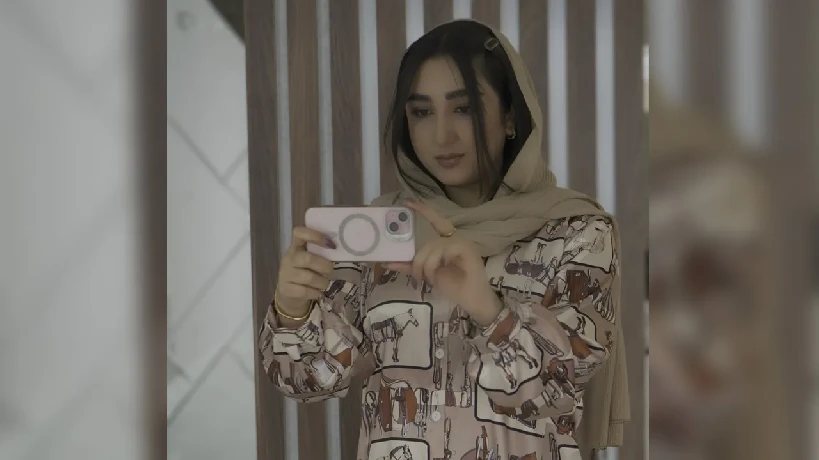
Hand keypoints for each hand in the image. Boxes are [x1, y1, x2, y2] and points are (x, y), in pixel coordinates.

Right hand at [276, 226, 335, 316]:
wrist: (289, 295)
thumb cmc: (305, 273)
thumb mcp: (309, 260)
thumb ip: (320, 252)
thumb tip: (337, 248)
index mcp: (295, 247)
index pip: (299, 233)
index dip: (314, 235)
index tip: (331, 244)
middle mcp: (289, 258)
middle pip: (308, 259)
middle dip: (325, 266)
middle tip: (330, 271)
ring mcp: (285, 274)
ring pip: (309, 277)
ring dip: (322, 282)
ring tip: (324, 284)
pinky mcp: (286, 289)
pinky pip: (305, 291)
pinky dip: (316, 293)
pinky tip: (318, 293)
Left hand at [384, 200, 502, 325]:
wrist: (473, 301)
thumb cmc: (454, 287)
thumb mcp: (427, 274)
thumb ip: (410, 266)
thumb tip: (387, 261)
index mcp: (449, 241)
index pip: (436, 221)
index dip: (423, 210)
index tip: (407, 202)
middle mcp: (456, 238)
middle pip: (430, 241)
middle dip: (419, 259)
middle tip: (416, 275)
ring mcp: (464, 242)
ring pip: (435, 246)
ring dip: (427, 265)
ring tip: (427, 280)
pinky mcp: (468, 250)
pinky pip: (445, 250)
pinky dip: (436, 264)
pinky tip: (438, 276)